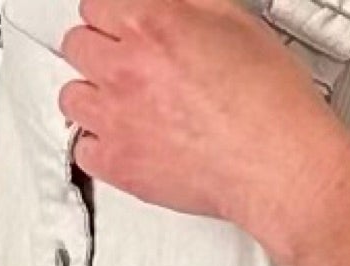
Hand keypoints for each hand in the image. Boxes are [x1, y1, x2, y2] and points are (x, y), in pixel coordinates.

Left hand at [58, 0, 328, 237]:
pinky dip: (97, 146)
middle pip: (77, 45)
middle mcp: (125, 68)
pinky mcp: (120, 166)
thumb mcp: (235, 22)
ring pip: (71, 97)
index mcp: (149, 23)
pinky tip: (118, 140)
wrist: (278, 166)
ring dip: (91, 95)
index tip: (121, 27)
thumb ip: (190, 8)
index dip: (113, 15)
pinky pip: (82, 150)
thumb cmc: (269, 103)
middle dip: (99, 50)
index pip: (96, 4)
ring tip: (116, 102)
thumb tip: (172, 7)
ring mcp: (117, 119)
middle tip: (121, 63)